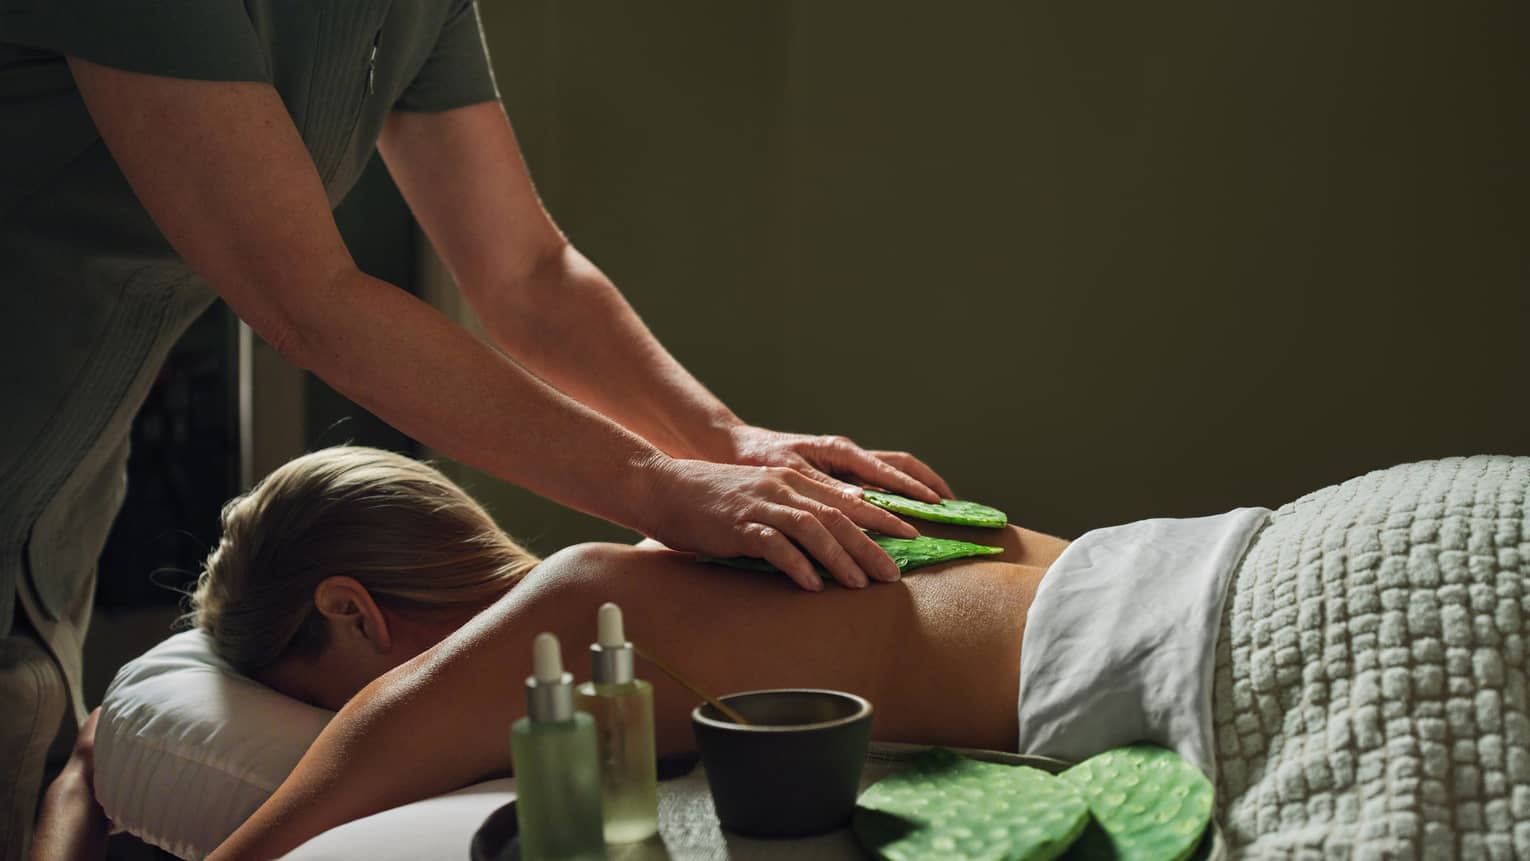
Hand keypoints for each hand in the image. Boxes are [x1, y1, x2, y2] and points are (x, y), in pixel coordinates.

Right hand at [637, 457, 922, 589]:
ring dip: (841, 558)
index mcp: (791, 481)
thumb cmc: (709, 500)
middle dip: (872, 545)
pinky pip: (774, 545)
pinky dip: (796, 565)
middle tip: (897, 572)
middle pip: (838, 517)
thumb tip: (825, 547)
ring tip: (863, 584)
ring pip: (813, 529)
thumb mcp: (759, 499)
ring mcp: (760, 505)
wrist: (661, 487)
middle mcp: (782, 488)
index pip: (846, 501)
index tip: (910, 537)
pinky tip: (812, 586)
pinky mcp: (737, 524)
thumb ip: (790, 516)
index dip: (882, 519)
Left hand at [721, 425, 953, 503]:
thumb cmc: (760, 459)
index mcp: (840, 451)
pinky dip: (897, 494)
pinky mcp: (838, 473)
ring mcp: (845, 462)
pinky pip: (877, 481)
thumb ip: (827, 489)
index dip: (913, 492)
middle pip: (902, 465)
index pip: (889, 471)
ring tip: (941, 508)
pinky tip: (905, 511)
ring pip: (893, 470)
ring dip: (918, 487)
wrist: (737, 448)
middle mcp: (848, 454)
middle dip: (928, 485)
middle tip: (955, 507)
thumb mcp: (792, 474)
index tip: (937, 509)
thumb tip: (864, 502)